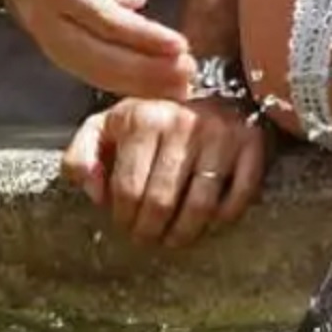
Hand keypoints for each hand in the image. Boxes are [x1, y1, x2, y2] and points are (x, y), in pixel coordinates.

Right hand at [0, 0, 194, 98]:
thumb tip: (135, 0)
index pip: (105, 19)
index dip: (144, 37)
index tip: (180, 46)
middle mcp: (47, 21)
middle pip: (99, 56)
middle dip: (146, 72)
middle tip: (186, 76)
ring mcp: (47, 41)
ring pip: (93, 73)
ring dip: (138, 85)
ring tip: (178, 88)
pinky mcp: (54, 52)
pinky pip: (88, 74)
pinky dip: (122, 85)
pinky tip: (153, 88)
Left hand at [61, 95, 272, 247]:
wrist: (207, 92)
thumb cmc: (149, 124)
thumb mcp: (104, 130)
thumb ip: (79, 158)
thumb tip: (95, 195)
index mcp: (141, 119)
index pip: (127, 190)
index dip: (124, 219)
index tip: (126, 226)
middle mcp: (183, 122)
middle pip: (162, 202)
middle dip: (151, 232)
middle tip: (149, 238)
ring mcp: (221, 132)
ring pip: (200, 206)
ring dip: (184, 234)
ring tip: (174, 239)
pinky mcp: (251, 141)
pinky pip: (239, 196)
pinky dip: (223, 219)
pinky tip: (208, 222)